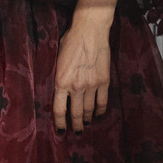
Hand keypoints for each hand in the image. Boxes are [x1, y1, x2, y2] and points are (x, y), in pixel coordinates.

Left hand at [52, 0, 114, 132]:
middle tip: (75, 131)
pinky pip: (102, 101)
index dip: (60, 123)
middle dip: (75, 125)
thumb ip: (60, 76)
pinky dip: (99, 111)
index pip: (59, 109)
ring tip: (85, 124)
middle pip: (75, 113)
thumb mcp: (58, 60)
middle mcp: (76, 86)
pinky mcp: (104, 80)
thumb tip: (60, 89)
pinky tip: (97, 114)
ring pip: (88, 110)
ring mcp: (92, 85)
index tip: (61, 130)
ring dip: (86, 119)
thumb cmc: (70, 41)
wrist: (90, 31)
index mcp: (61, 81)